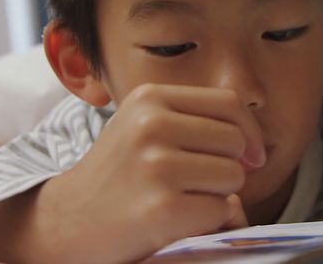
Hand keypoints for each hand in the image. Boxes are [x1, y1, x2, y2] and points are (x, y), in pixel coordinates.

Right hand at [0, 84, 265, 263]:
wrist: (65, 223)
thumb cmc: (119, 176)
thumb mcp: (147, 129)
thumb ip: (198, 124)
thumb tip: (257, 151)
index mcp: (150, 98)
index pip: (230, 102)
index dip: (248, 132)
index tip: (249, 155)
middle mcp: (152, 124)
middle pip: (236, 140)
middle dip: (229, 166)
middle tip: (194, 183)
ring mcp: (157, 165)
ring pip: (233, 175)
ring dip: (219, 195)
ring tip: (180, 199)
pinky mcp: (163, 207)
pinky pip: (221, 209)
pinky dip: (209, 221)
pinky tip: (175, 220)